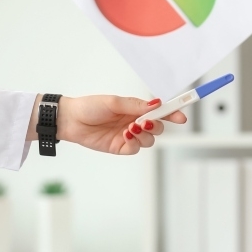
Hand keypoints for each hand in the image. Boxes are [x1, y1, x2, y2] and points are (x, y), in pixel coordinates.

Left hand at [29, 95, 187, 154]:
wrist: (70, 120)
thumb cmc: (89, 107)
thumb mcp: (114, 102)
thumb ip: (136, 105)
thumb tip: (157, 103)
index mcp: (135, 109)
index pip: (159, 111)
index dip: (172, 113)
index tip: (181, 116)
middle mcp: (134, 122)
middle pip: (158, 127)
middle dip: (157, 125)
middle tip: (147, 122)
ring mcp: (128, 136)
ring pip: (149, 140)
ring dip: (145, 134)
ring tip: (131, 128)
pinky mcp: (120, 147)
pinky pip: (135, 148)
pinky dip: (134, 143)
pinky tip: (125, 135)